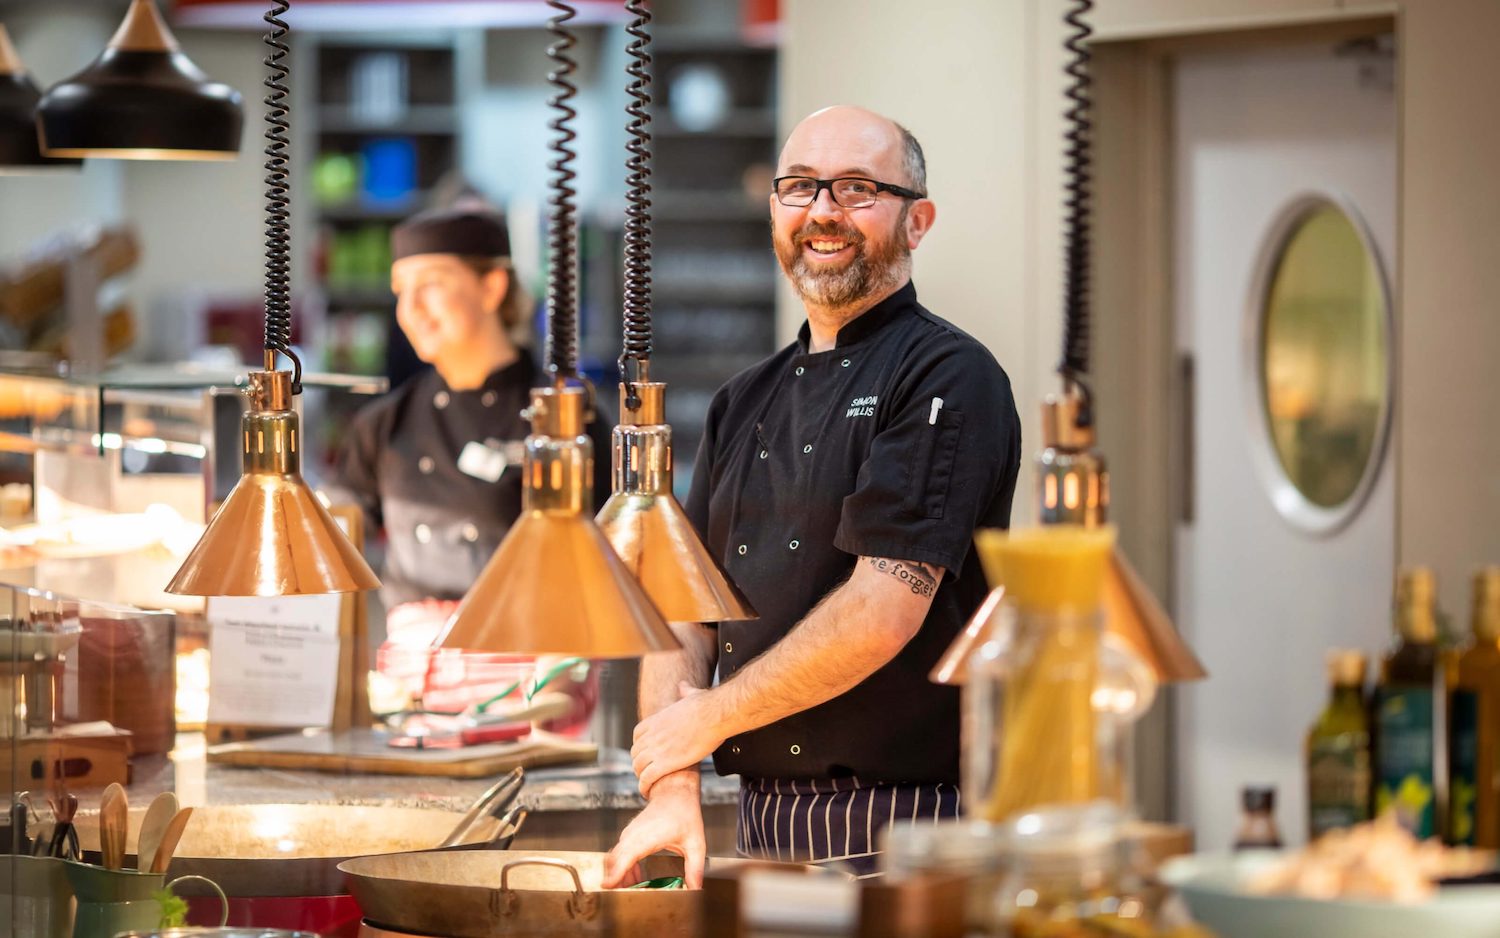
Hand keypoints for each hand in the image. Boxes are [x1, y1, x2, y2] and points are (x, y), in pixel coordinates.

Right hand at [602, 771, 706, 888]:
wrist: (675, 792)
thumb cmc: (684, 814)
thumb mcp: (695, 843)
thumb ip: (695, 868)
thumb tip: (695, 888)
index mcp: (648, 836)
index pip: (626, 857)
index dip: (616, 873)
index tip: (607, 886)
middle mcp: (634, 835)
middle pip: (615, 862)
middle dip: (616, 881)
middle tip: (625, 898)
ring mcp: (629, 834)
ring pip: (615, 859)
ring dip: (620, 875)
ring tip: (634, 889)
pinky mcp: (628, 835)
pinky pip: (619, 854)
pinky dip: (622, 867)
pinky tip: (636, 877)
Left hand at [631, 682, 723, 795]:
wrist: (713, 716)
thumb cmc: (707, 706)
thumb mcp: (692, 695)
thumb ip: (685, 691)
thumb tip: (683, 686)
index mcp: (657, 720)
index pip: (637, 735)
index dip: (640, 746)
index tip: (646, 753)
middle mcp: (652, 735)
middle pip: (635, 752)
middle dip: (639, 763)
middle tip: (647, 772)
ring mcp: (657, 749)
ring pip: (638, 767)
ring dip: (640, 777)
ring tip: (647, 785)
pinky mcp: (665, 763)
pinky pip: (647, 778)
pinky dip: (644, 787)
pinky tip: (647, 792)